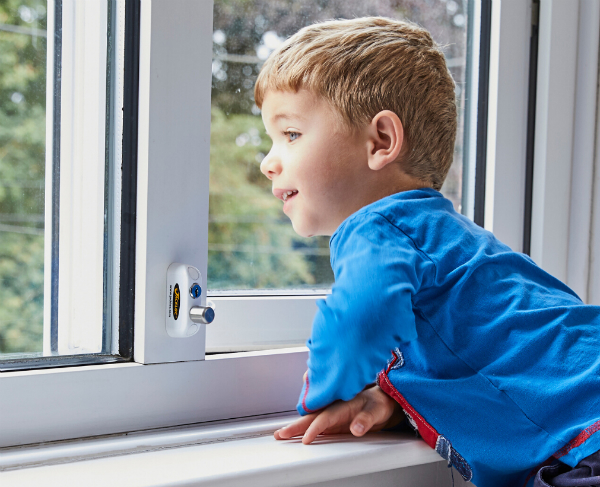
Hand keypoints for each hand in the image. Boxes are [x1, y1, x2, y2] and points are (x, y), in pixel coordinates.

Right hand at [274, 385, 404, 444]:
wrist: (381, 400)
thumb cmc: (379, 403)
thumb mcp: (377, 411)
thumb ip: (366, 419)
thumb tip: (356, 428)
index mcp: (342, 405)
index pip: (325, 418)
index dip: (315, 428)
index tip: (306, 438)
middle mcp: (334, 408)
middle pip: (312, 418)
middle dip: (296, 426)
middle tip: (281, 434)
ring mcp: (332, 415)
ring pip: (310, 420)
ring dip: (296, 427)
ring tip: (281, 434)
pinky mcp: (332, 421)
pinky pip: (315, 424)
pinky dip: (304, 428)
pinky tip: (296, 434)